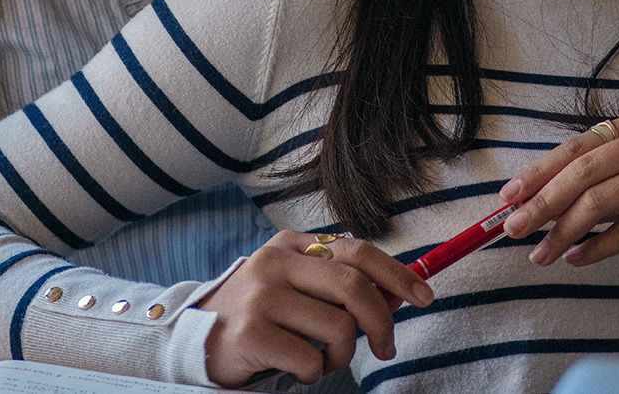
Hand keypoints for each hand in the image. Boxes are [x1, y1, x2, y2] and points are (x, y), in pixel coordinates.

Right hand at [194, 230, 432, 386]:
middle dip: (381, 322)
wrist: (195, 339)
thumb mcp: (295, 286)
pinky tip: (294, 370)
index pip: (357, 250)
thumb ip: (337, 284)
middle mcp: (275, 262)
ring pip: (338, 327)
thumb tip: (398, 294)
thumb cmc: (259, 315)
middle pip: (354, 286)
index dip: (397, 274)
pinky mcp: (252, 332)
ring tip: (319, 360)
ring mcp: (262, 296)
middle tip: (385, 348)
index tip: (424, 296)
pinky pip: (310, 360)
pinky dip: (312, 374)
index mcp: (291, 245)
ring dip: (340, 355)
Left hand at [498, 106, 618, 266]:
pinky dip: (596, 248)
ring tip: (539, 254)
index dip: (540, 171)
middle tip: (513, 228)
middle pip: (585, 172)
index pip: (578, 146)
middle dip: (543, 203)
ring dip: (563, 232)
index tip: (508, 196)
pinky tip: (575, 258)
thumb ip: (598, 170)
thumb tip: (532, 198)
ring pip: (602, 203)